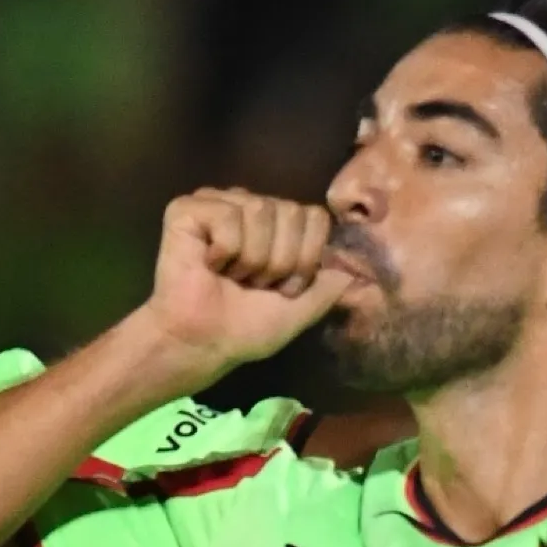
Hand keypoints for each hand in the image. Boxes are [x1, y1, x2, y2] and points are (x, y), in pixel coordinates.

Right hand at [123, 189, 367, 396]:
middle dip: (279, 260)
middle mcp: (252, 207)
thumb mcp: (304, 308)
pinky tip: (209, 265)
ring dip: (251, 259)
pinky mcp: (188, 209)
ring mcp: (220, 204)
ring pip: (261, 210)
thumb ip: (333, 282)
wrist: (202, 343)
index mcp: (279, 225)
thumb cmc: (246, 327)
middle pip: (291, 211)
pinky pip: (227, 217)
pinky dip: (225, 251)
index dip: (305, 257)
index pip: (315, 216)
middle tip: (254, 284)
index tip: (284, 288)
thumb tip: (358, 263)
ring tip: (231, 277)